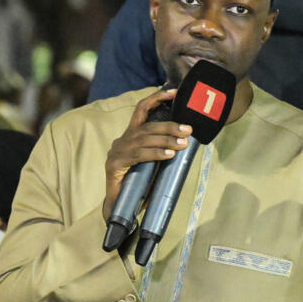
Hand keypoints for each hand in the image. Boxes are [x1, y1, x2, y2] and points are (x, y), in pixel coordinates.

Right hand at [102, 88, 189, 220]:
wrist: (119, 209)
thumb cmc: (139, 185)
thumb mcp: (154, 163)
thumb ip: (163, 150)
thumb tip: (187, 141)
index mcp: (130, 136)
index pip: (141, 110)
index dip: (156, 98)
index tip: (175, 92)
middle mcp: (121, 141)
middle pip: (147, 126)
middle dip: (169, 126)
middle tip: (188, 130)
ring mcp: (116, 152)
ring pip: (143, 139)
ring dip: (166, 140)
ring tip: (183, 143)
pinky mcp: (114, 165)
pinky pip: (138, 155)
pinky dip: (155, 153)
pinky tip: (168, 155)